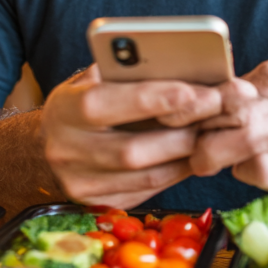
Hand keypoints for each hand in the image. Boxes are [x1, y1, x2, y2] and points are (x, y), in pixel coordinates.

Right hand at [40, 64, 223, 208]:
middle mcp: (66, 150)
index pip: (104, 104)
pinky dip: (175, 174)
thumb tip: (178, 63)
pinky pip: (147, 191)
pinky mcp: (97, 203)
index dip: (150, 99)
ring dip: (185, 156)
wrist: (52, 142)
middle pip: (131, 150)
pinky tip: (192, 156)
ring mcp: (79, 182)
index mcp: (64, 109)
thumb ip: (125, 72)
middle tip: (214, 115)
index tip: (191, 91)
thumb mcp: (94, 78)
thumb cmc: (84, 99)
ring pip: (145, 176)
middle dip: (180, 132)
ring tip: (210, 134)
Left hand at [190, 59, 267, 210]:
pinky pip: (253, 170)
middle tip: (184, 139)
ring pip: (243, 138)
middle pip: (235, 107)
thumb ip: (240, 91)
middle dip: (200, 126)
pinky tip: (241, 170)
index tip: (172, 114)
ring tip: (204, 159)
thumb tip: (185, 100)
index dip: (194, 102)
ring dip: (213, 153)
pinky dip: (239, 172)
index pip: (227, 84)